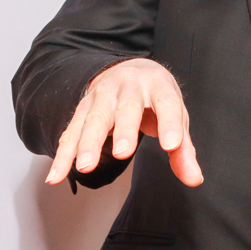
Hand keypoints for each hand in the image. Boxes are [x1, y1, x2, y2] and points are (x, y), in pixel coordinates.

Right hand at [47, 58, 202, 186]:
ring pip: (94, 119)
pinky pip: (71, 132)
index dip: (170, 125)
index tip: (172, 146)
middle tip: (123, 153)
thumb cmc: (156, 99)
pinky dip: (63, 155)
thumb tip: (194, 179)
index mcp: (158, 86)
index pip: (167, 104)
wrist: (130, 70)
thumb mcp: (176, 116)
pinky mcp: (82, 109)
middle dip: (124, 131)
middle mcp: (129, 87)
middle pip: (126, 109)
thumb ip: (184, 149)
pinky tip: (56, 176)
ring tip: (86, 167)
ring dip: (88, 144)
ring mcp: (102, 96)